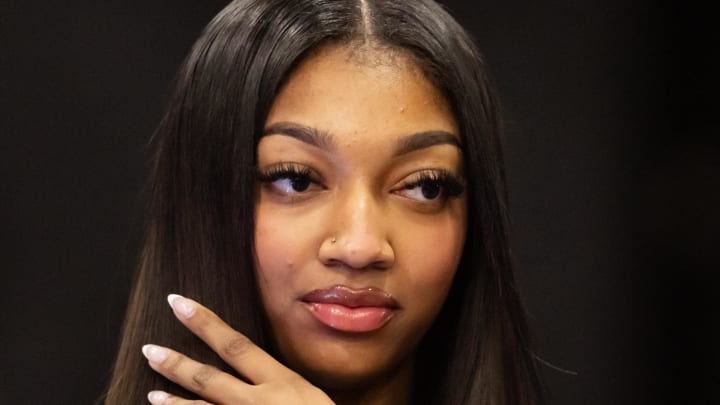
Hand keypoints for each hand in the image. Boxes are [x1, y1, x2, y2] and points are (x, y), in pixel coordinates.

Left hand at [141, 294, 334, 404]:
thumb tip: (267, 377)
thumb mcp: (312, 397)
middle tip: (150, 349)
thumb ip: (287, 387)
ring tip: (152, 395)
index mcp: (282, 382)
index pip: (236, 346)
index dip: (205, 323)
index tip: (180, 304)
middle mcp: (260, 401)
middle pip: (210, 378)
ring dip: (175, 402)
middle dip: (178, 363)